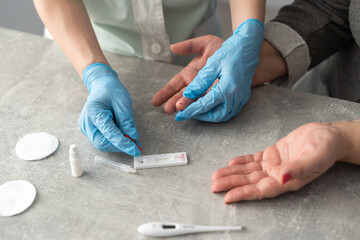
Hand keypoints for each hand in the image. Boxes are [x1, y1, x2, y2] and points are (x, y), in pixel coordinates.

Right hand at [78, 63, 140, 155]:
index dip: (123, 143)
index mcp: (93, 111)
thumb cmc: (111, 90)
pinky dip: (113, 139)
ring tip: (127, 133)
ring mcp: (86, 127)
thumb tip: (133, 138)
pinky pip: (102, 140)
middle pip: (102, 143)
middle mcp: (86, 121)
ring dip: (117, 143)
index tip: (135, 150)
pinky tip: (120, 131)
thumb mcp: (123, 102)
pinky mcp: (90, 130)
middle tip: (134, 143)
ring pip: (102, 144)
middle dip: (119, 145)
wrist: (101, 86)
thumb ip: (127, 121)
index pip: (109, 133)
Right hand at [152, 35, 223, 112]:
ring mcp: (206, 91)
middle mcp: (196, 85)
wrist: (243, 54)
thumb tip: (172, 47)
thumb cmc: (223, 49)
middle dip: (174, 103)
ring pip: (193, 101)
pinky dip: (200, 108)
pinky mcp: (218, 96)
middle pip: (181, 96)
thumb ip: (189, 46)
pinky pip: (208, 103)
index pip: (174, 86)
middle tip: (167, 110)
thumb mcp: (206, 44)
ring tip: (177, 112)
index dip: (164, 93)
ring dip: (185, 107)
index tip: (155, 102)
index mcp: (189, 74)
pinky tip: (194, 112)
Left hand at [175, 19, 263, 121]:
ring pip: (223, 116)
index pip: (205, 105)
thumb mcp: (212, 64)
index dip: (190, 110)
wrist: (249, 46)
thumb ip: (200, 81)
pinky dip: (217, 112)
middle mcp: (236, 96)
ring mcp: (241, 98)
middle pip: (215, 115)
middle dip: (200, 116)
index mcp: (228, 88)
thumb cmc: (230, 52)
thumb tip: (187, 94)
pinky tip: (209, 108)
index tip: (179, 115)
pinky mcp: (243, 97)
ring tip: (196, 111)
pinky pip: (229, 111)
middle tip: (186, 113)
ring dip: (208, 115)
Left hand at [212, 122, 345, 202]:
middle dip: (232, 183)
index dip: (244, 194)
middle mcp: (278, 175)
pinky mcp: (272, 154)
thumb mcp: (315, 157)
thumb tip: (282, 177)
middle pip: (250, 181)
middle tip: (214, 185)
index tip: (229, 196)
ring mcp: (274, 165)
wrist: (329, 135)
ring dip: (232, 173)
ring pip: (248, 171)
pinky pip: (253, 159)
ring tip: (216, 176)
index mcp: (288, 181)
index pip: (261, 190)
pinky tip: (231, 162)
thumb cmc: (326, 147)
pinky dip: (242, 161)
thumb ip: (298, 168)